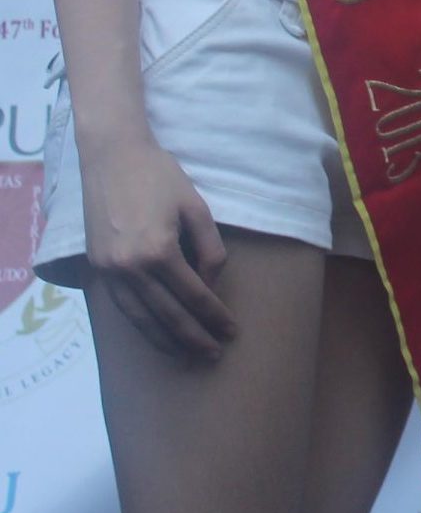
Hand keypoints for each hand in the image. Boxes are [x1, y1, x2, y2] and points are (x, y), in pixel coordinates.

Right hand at [81, 134, 235, 360]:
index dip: (214, 316)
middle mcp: (130, 268)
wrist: (112, 157)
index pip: (195, 295)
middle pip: (167, 315)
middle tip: (214, 354)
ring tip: (187, 355)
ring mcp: (110, 272)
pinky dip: (141, 325)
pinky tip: (156, 334)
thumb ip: (209, 248)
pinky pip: (122, 307)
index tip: (231, 331)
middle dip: (193, 338)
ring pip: (141, 319)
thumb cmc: (160, 176)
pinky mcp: (97, 269)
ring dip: (165, 340)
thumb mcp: (196, 207)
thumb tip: (211, 285)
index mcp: (159, 251)